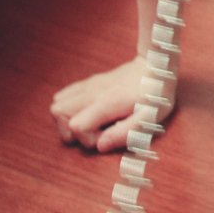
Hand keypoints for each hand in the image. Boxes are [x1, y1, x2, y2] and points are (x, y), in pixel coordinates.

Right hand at [50, 55, 174, 151]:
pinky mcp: (88, 83)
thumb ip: (124, 133)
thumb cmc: (155, 95)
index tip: (107, 136)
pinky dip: (68, 109)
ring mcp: (89, 85)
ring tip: (90, 124)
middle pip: (58, 113)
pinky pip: (64, 95)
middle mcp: (93, 92)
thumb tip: (100, 146)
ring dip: (67, 120)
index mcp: (107, 102)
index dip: (88, 139)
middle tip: (95, 132)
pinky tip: (87, 113)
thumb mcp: (148, 119)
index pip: (76, 126)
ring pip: (57, 104)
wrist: (155, 66)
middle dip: (71, 131)